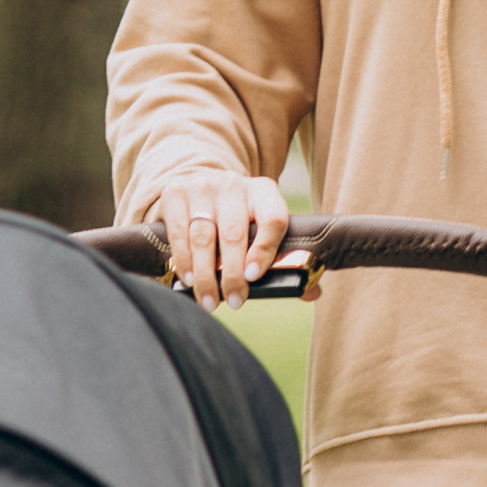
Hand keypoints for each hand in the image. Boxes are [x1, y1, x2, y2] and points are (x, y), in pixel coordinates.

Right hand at [145, 171, 310, 310]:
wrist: (201, 184)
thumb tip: (311, 291)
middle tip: (236, 302)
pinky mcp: (175, 194)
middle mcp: (233, 185)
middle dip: (233, 274)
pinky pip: (179, 234)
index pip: (272, 219)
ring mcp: (202, 187)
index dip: (265, 249)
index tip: (255, 276)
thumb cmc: (239, 217)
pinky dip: (184, 261)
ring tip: (210, 301)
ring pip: (203, 237)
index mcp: (264, 192)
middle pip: (234, 233)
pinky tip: (188, 280)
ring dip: (205, 275)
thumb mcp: (261, 226)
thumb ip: (286, 258)